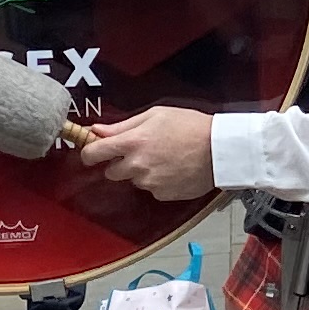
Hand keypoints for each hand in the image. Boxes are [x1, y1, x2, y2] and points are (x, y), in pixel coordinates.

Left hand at [73, 101, 218, 201]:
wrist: (220, 148)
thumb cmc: (191, 126)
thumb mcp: (156, 115)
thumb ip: (123, 125)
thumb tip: (98, 130)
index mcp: (133, 142)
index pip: (94, 153)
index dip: (89, 153)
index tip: (90, 153)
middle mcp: (137, 165)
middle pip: (111, 171)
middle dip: (120, 163)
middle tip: (140, 151)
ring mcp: (150, 182)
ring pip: (133, 180)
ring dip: (141, 171)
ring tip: (163, 158)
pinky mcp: (162, 194)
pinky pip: (151, 189)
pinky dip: (158, 181)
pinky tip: (172, 169)